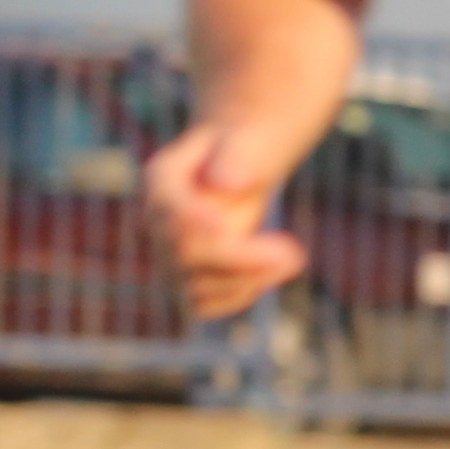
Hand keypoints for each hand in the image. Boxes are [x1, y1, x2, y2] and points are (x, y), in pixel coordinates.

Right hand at [143, 120, 310, 321]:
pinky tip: (272, 273)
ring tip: (290, 260)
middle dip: (240, 257)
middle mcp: (156, 222)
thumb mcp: (241, 143)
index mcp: (161, 180)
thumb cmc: (239, 154)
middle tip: (293, 253)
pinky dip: (239, 296)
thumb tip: (227, 185)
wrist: (231, 172)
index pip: (170, 206)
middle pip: (184, 253)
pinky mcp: (186, 280)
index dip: (197, 220)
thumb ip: (235, 158)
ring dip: (245, 281)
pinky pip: (203, 304)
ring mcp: (167, 256)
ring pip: (193, 287)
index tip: (232, 227)